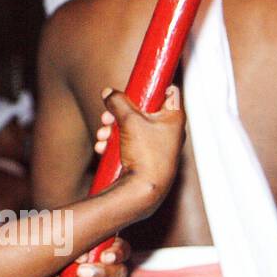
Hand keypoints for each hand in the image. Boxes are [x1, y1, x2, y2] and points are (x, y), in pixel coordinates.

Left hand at [13, 237, 130, 276]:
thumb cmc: (35, 261)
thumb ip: (70, 242)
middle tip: (81, 270)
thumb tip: (86, 254)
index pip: (120, 249)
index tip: (105, 255)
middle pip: (120, 271)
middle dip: (104, 271)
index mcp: (95, 251)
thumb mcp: (52, 247)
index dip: (119, 251)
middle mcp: (100, 271)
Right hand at [100, 86, 184, 220]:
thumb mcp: (129, 121)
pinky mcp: (146, 157)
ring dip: (112, 128)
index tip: (135, 85)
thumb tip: (108, 92)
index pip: (168, 91)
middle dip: (119, 112)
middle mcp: (168, 130)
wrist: (144, 191)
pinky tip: (103, 148)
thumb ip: (118, 101)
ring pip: (131, 126)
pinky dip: (114, 143)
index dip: (150, 86)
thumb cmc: (146, 154)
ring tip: (102, 135)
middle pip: (142, 109)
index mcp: (173, 117)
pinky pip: (128, 142)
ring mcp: (157, 144)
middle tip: (107, 116)